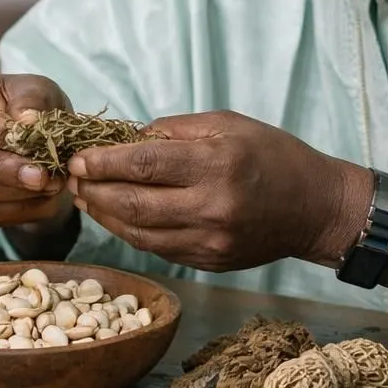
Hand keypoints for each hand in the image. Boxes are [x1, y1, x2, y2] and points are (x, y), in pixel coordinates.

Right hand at [0, 72, 71, 227]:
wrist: (23, 131)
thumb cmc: (24, 103)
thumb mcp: (36, 88)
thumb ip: (33, 100)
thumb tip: (28, 124)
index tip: (30, 142)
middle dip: (1, 170)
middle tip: (40, 177)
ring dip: (7, 194)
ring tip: (45, 189)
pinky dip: (8, 211)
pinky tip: (38, 202)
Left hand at [63, 110, 357, 271]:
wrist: (316, 208)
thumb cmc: (273, 156)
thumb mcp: (228, 124)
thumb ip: (174, 130)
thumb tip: (125, 139)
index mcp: (217, 164)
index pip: (145, 164)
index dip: (104, 162)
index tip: (77, 157)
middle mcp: (212, 207)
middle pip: (134, 204)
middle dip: (95, 190)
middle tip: (71, 178)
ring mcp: (210, 241)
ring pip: (139, 233)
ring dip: (105, 216)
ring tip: (87, 197)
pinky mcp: (209, 262)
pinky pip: (157, 248)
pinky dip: (130, 232)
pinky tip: (116, 216)